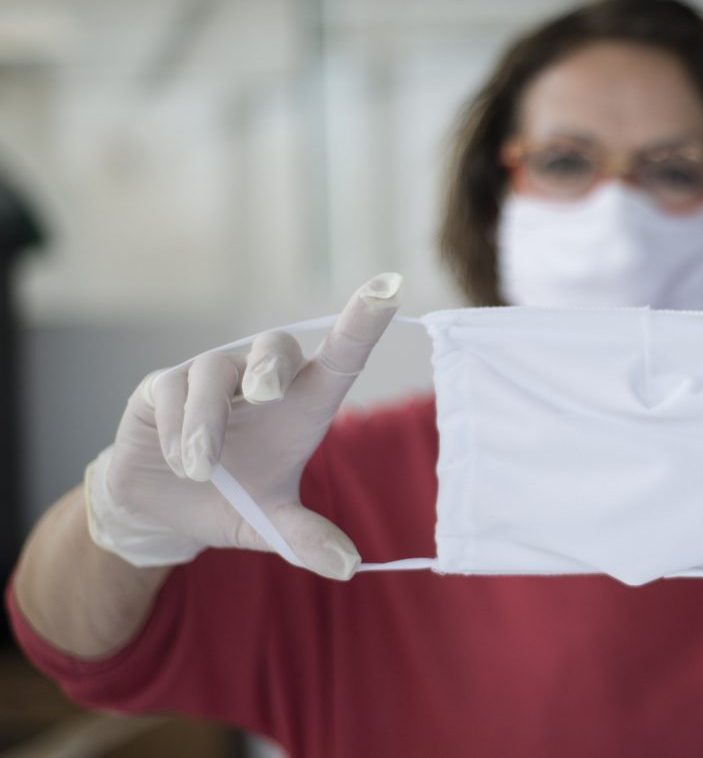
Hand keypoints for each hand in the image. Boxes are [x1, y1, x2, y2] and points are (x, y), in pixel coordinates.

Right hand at [85, 273, 402, 579]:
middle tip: (266, 393)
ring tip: (200, 468)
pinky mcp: (165, 384)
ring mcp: (213, 376)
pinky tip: (180, 462)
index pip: (340, 356)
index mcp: (302, 405)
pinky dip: (177, 429)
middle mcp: (261, 381)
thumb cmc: (231, 499)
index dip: (363, 322)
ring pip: (214, 370)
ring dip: (206, 423)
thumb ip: (306, 538)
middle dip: (271, 363)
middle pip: (276, 344)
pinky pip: (172, 388)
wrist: (163, 508)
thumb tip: (350, 567)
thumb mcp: (270, 524)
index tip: (389, 287)